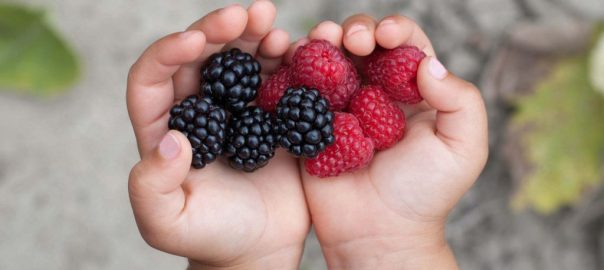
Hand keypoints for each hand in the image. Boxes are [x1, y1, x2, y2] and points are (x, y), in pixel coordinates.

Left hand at [126, 2, 307, 268]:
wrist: (258, 248)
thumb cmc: (209, 237)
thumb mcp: (167, 223)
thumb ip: (151, 186)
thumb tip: (172, 139)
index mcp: (164, 127)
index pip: (153, 78)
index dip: (169, 52)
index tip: (195, 41)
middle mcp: (199, 110)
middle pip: (202, 57)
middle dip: (220, 31)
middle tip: (246, 14)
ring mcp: (238, 110)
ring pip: (241, 59)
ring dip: (255, 36)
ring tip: (272, 24)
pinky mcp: (272, 115)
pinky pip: (278, 78)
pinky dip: (288, 61)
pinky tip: (299, 49)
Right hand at [299, 16, 487, 268]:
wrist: (378, 232)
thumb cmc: (424, 194)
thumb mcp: (464, 148)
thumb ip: (461, 100)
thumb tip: (427, 64)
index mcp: (413, 92)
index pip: (405, 44)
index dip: (394, 29)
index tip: (386, 35)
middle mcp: (376, 92)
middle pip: (363, 43)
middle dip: (356, 30)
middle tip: (353, 41)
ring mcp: (341, 107)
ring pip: (329, 59)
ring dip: (323, 41)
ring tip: (321, 40)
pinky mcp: (312, 124)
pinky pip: (300, 88)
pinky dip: (296, 68)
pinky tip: (295, 60)